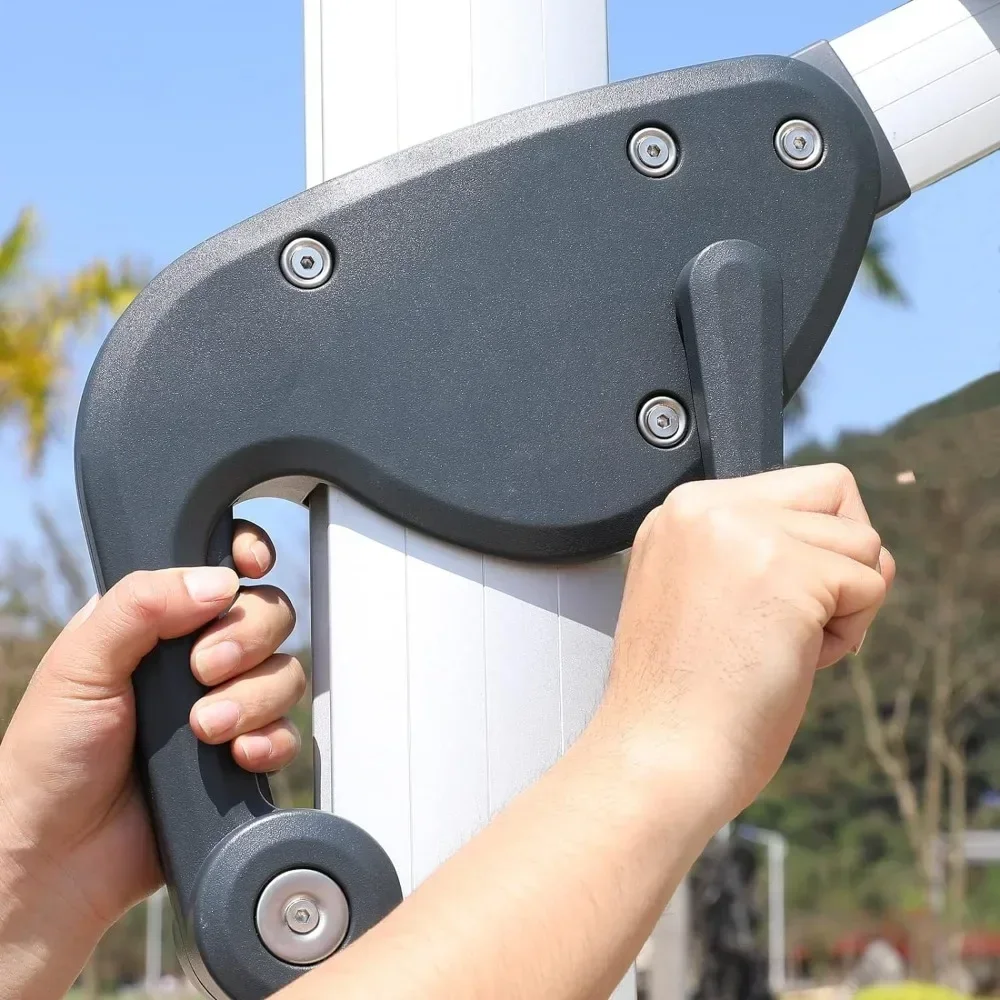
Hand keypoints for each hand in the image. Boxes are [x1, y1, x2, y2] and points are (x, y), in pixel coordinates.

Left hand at [0, 521, 302, 995]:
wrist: (60, 859)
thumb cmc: (49, 759)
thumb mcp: (79, 664)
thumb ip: (141, 606)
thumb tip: (218, 580)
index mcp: (153, 619)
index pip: (219, 566)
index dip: (248, 557)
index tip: (253, 565)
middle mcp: (195, 655)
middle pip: (267, 613)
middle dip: (247, 639)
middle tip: (203, 671)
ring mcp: (223, 703)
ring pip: (284, 671)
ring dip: (252, 698)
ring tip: (205, 729)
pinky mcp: (242, 752)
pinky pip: (287, 732)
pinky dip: (269, 741)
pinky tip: (235, 757)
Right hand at [602, 463, 894, 827]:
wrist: (658, 754)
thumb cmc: (680, 698)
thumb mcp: (696, 593)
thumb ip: (750, 550)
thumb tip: (849, 538)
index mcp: (679, 513)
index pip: (789, 488)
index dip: (806, 546)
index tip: (771, 605)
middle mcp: (706, 507)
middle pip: (833, 492)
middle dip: (839, 558)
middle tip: (795, 620)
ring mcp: (745, 532)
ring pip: (861, 539)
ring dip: (845, 602)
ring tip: (785, 646)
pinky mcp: (788, 569)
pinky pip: (872, 583)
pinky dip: (850, 632)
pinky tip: (796, 662)